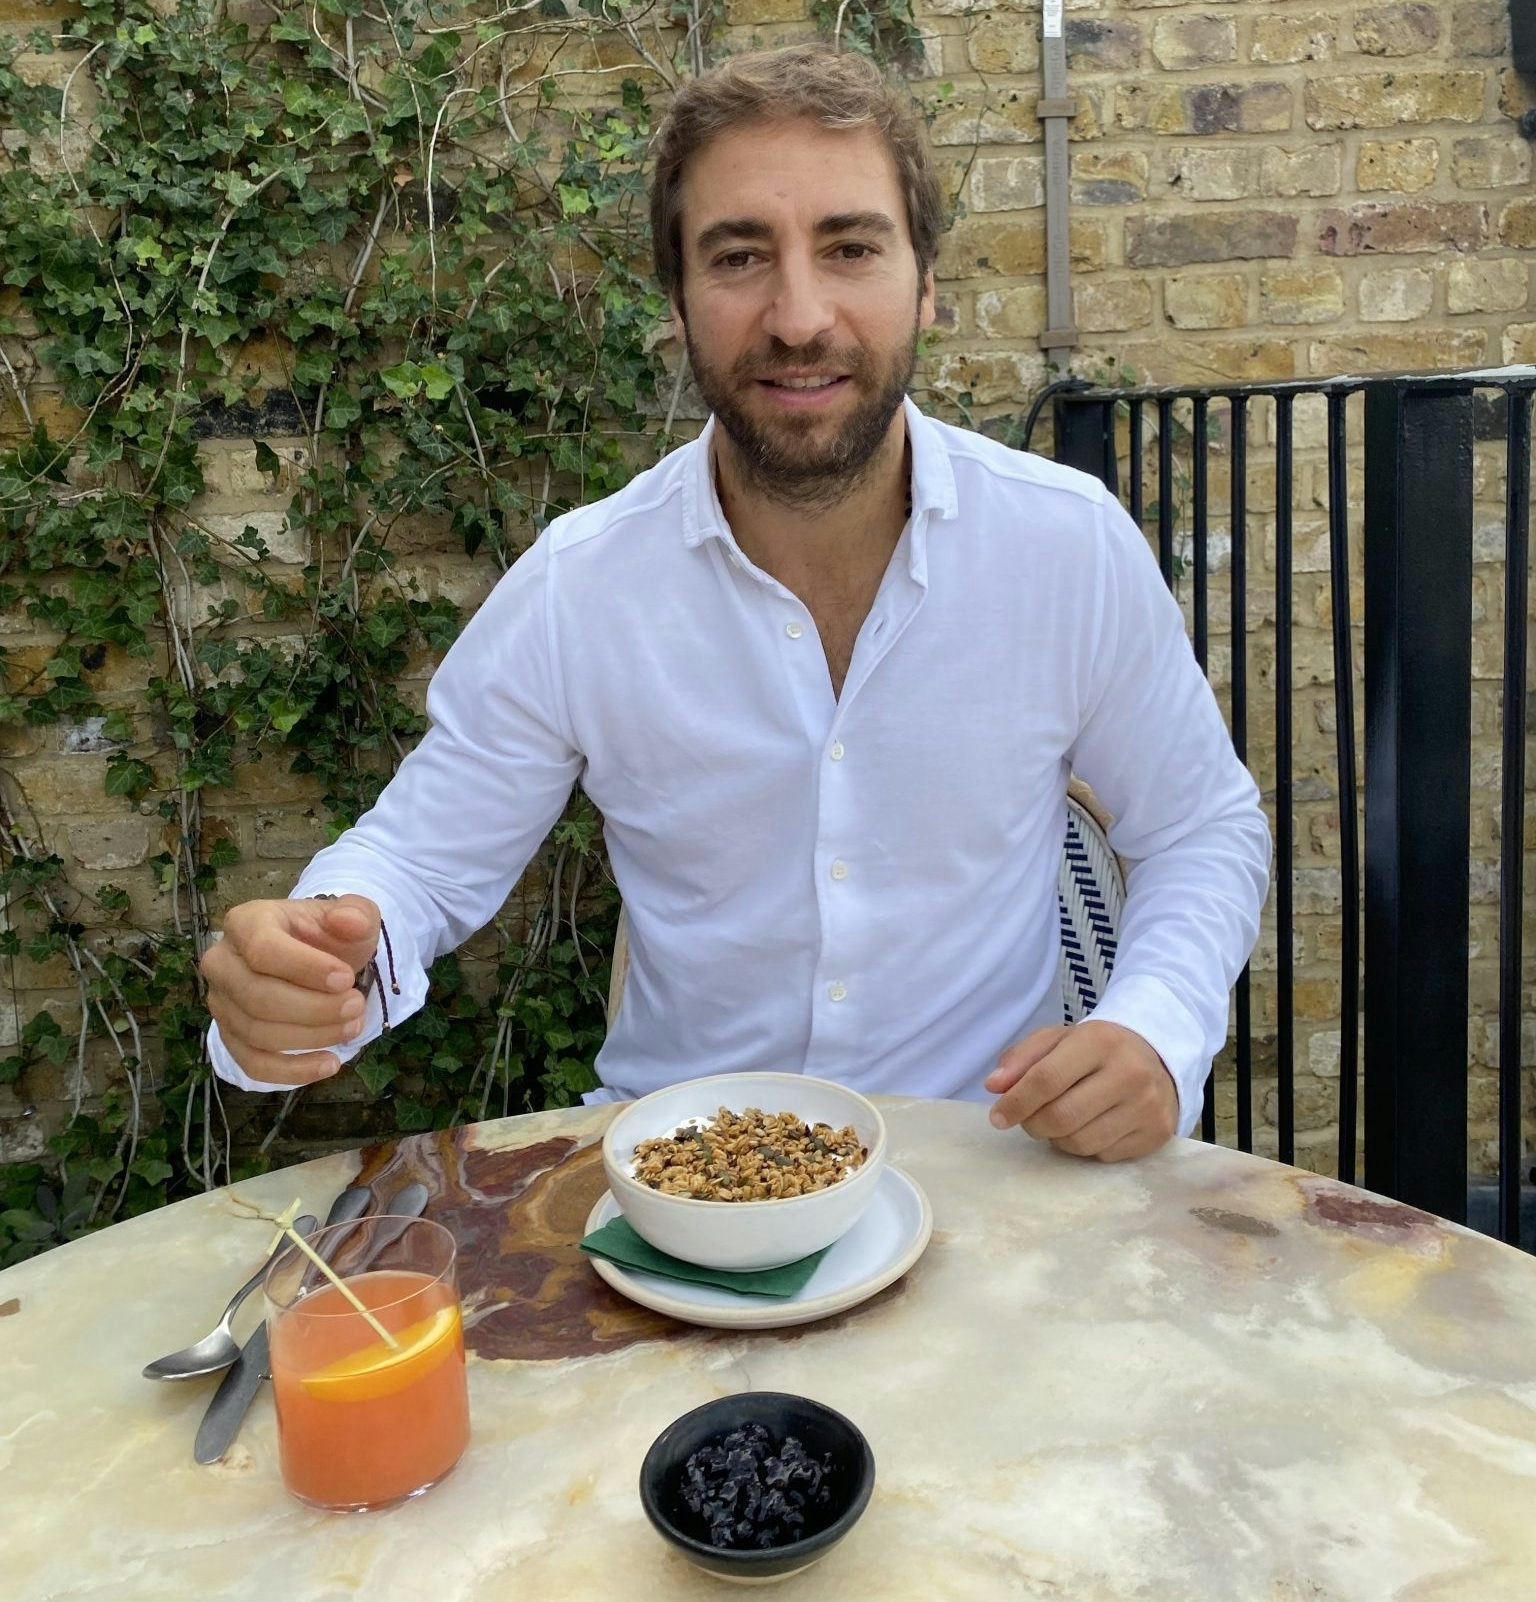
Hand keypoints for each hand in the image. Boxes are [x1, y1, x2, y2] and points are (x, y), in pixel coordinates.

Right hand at [201, 895, 380, 1085]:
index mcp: (246, 923)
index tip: (346, 979)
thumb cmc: (329, 936)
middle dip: (314, 1008)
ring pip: (257, 1033)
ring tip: (352, 1027)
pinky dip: (292, 1071)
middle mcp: (222, 962)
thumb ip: (357, 914)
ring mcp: (221, 1002)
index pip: (263, 950)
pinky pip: (253, 1064)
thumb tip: (350, 921)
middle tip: (357, 1006)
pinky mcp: (231, 1036)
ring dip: (311, 1037)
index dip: (306, 969)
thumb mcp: (352, 916)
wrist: (320, 959)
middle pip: (257, 997)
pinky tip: (329, 1064)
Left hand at [983, 1021, 1178, 1161]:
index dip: (1015, 1102)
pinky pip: (1102, 1155)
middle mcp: (1129, 1073)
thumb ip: (1021, 1058)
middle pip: (1061, 1117)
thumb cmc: (1097, 1049)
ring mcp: (1147, 1106)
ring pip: (1080, 1142)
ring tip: (1059, 1119)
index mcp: (1100, 1041)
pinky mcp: (1156, 1134)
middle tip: (1028, 1118)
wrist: (1158, 1057)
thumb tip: (995, 1087)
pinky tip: (1087, 1126)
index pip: (1047, 1079)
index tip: (997, 1116)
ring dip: (1056, 1138)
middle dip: (1033, 1123)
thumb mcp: (1058, 1040)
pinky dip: (1084, 1146)